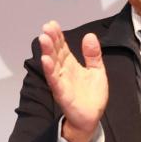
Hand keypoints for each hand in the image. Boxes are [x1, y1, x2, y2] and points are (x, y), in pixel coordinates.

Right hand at [40, 21, 106, 141]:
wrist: (91, 117)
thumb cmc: (92, 95)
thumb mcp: (97, 71)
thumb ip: (93, 55)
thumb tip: (90, 35)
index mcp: (71, 65)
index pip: (62, 47)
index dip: (58, 36)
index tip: (53, 23)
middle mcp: (63, 71)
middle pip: (56, 53)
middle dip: (51, 40)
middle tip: (46, 27)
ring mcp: (61, 82)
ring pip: (52, 64)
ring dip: (47, 51)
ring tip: (43, 38)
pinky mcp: (62, 93)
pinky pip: (55, 80)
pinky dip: (50, 70)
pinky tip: (46, 60)